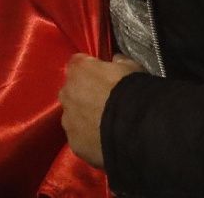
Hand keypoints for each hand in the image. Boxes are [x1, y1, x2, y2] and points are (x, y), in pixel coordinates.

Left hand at [59, 54, 142, 168]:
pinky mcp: (74, 142)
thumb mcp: (132, 68)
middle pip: (72, 91)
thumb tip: (116, 60)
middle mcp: (66, 93)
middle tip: (106, 105)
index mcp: (78, 70)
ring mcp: (68, 119)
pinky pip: (80, 138)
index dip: (92, 70)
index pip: (79, 64)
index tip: (104, 78)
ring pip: (73, 116)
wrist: (137, 129)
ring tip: (107, 127)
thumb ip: (120, 62)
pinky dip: (90, 140)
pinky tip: (106, 142)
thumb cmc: (133, 92)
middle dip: (85, 96)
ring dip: (85, 119)